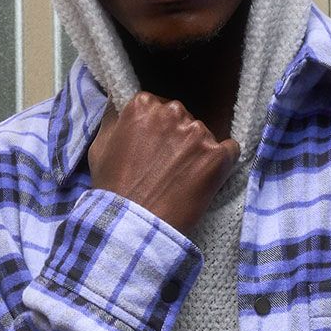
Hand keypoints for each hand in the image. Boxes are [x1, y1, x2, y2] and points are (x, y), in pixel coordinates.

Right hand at [87, 92, 239, 237]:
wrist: (133, 225)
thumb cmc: (114, 190)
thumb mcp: (99, 148)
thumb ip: (114, 120)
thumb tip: (123, 107)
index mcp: (143, 105)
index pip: (157, 107)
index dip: (156, 131)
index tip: (152, 150)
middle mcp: (172, 112)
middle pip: (182, 119)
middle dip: (177, 139)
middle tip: (166, 168)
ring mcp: (197, 133)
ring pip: (204, 136)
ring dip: (197, 153)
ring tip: (181, 180)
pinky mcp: (217, 156)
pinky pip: (231, 150)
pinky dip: (222, 163)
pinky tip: (207, 179)